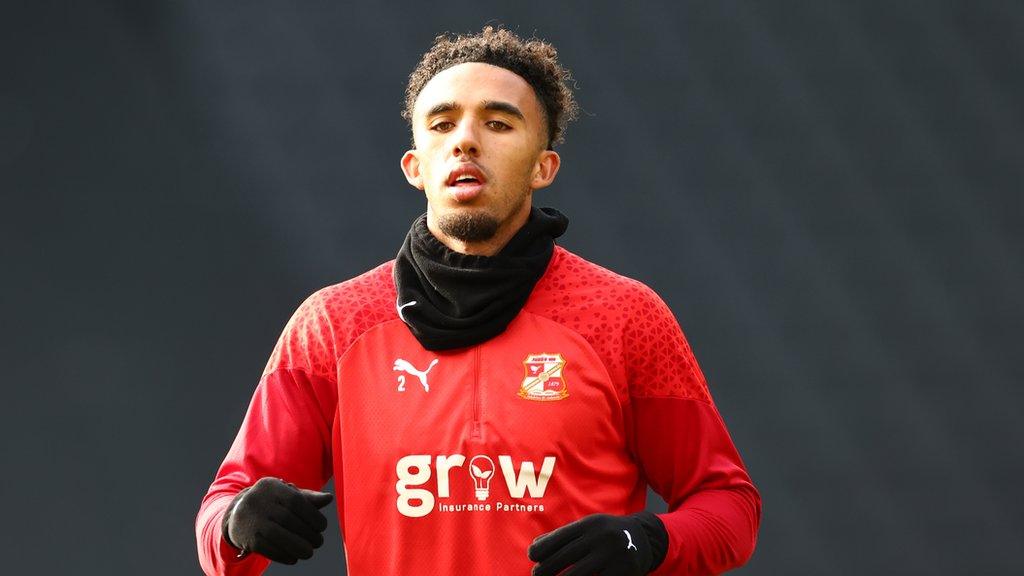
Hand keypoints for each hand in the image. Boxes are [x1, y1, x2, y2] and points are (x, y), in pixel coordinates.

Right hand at [222, 477, 332, 564]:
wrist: (237, 514)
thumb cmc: (271, 503)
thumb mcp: (286, 495)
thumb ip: (307, 498)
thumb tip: (329, 498)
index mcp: (271, 487)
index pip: (296, 501)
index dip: (312, 516)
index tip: (322, 526)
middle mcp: (259, 501)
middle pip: (288, 520)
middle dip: (308, 534)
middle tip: (318, 542)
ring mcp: (252, 520)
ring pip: (278, 536)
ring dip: (298, 547)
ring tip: (309, 552)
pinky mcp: (248, 538)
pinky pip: (268, 549)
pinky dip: (284, 555)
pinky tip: (294, 558)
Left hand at [528, 512, 666, 575]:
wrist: (645, 539)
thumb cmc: (608, 535)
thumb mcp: (589, 528)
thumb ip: (565, 536)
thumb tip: (536, 547)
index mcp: (591, 524)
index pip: (561, 536)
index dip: (544, 547)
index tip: (532, 556)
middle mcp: (601, 537)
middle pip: (566, 556)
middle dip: (547, 568)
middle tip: (536, 575)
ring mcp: (613, 555)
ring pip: (578, 574)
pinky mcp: (623, 571)